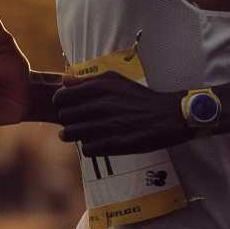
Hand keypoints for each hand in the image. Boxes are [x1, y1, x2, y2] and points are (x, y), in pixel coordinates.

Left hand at [53, 72, 190, 156]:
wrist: (168, 117)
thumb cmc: (140, 97)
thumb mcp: (115, 80)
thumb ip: (88, 79)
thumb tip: (64, 80)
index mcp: (100, 88)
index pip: (62, 97)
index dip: (61, 103)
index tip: (67, 106)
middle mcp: (101, 105)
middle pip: (64, 116)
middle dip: (67, 119)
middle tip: (75, 121)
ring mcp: (106, 126)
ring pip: (72, 134)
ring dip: (74, 135)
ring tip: (80, 134)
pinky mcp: (114, 145)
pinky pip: (86, 149)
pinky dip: (88, 147)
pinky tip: (96, 143)